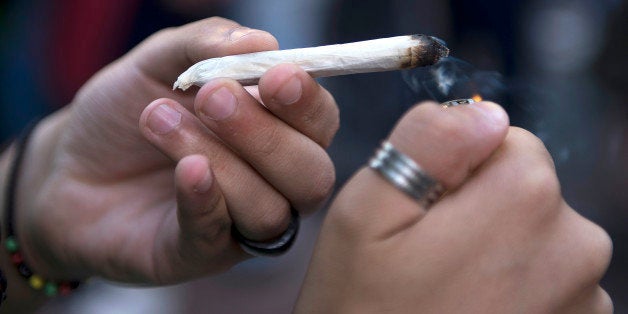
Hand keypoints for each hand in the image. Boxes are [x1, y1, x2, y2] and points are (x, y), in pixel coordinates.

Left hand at [13, 17, 337, 284]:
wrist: (70, 166)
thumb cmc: (127, 113)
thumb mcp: (159, 61)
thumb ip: (207, 44)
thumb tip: (262, 42)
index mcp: (277, 130)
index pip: (320, 121)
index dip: (307, 102)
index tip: (274, 76)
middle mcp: (272, 182)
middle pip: (310, 174)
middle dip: (266, 134)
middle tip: (211, 98)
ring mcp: (240, 223)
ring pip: (268, 209)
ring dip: (221, 160)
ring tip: (157, 119)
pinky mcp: (200, 254)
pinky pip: (218, 235)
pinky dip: (204, 199)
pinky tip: (184, 169)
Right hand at [296, 101, 611, 312]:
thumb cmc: (361, 311)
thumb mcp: (364, 214)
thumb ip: (427, 144)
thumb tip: (485, 113)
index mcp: (526, 198)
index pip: (504, 138)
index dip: (455, 169)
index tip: (422, 215)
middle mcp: (578, 245)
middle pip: (524, 187)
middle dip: (479, 209)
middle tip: (426, 259)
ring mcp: (586, 298)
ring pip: (534, 235)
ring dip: (495, 253)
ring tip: (446, 294)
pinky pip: (545, 280)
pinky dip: (512, 289)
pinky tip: (471, 313)